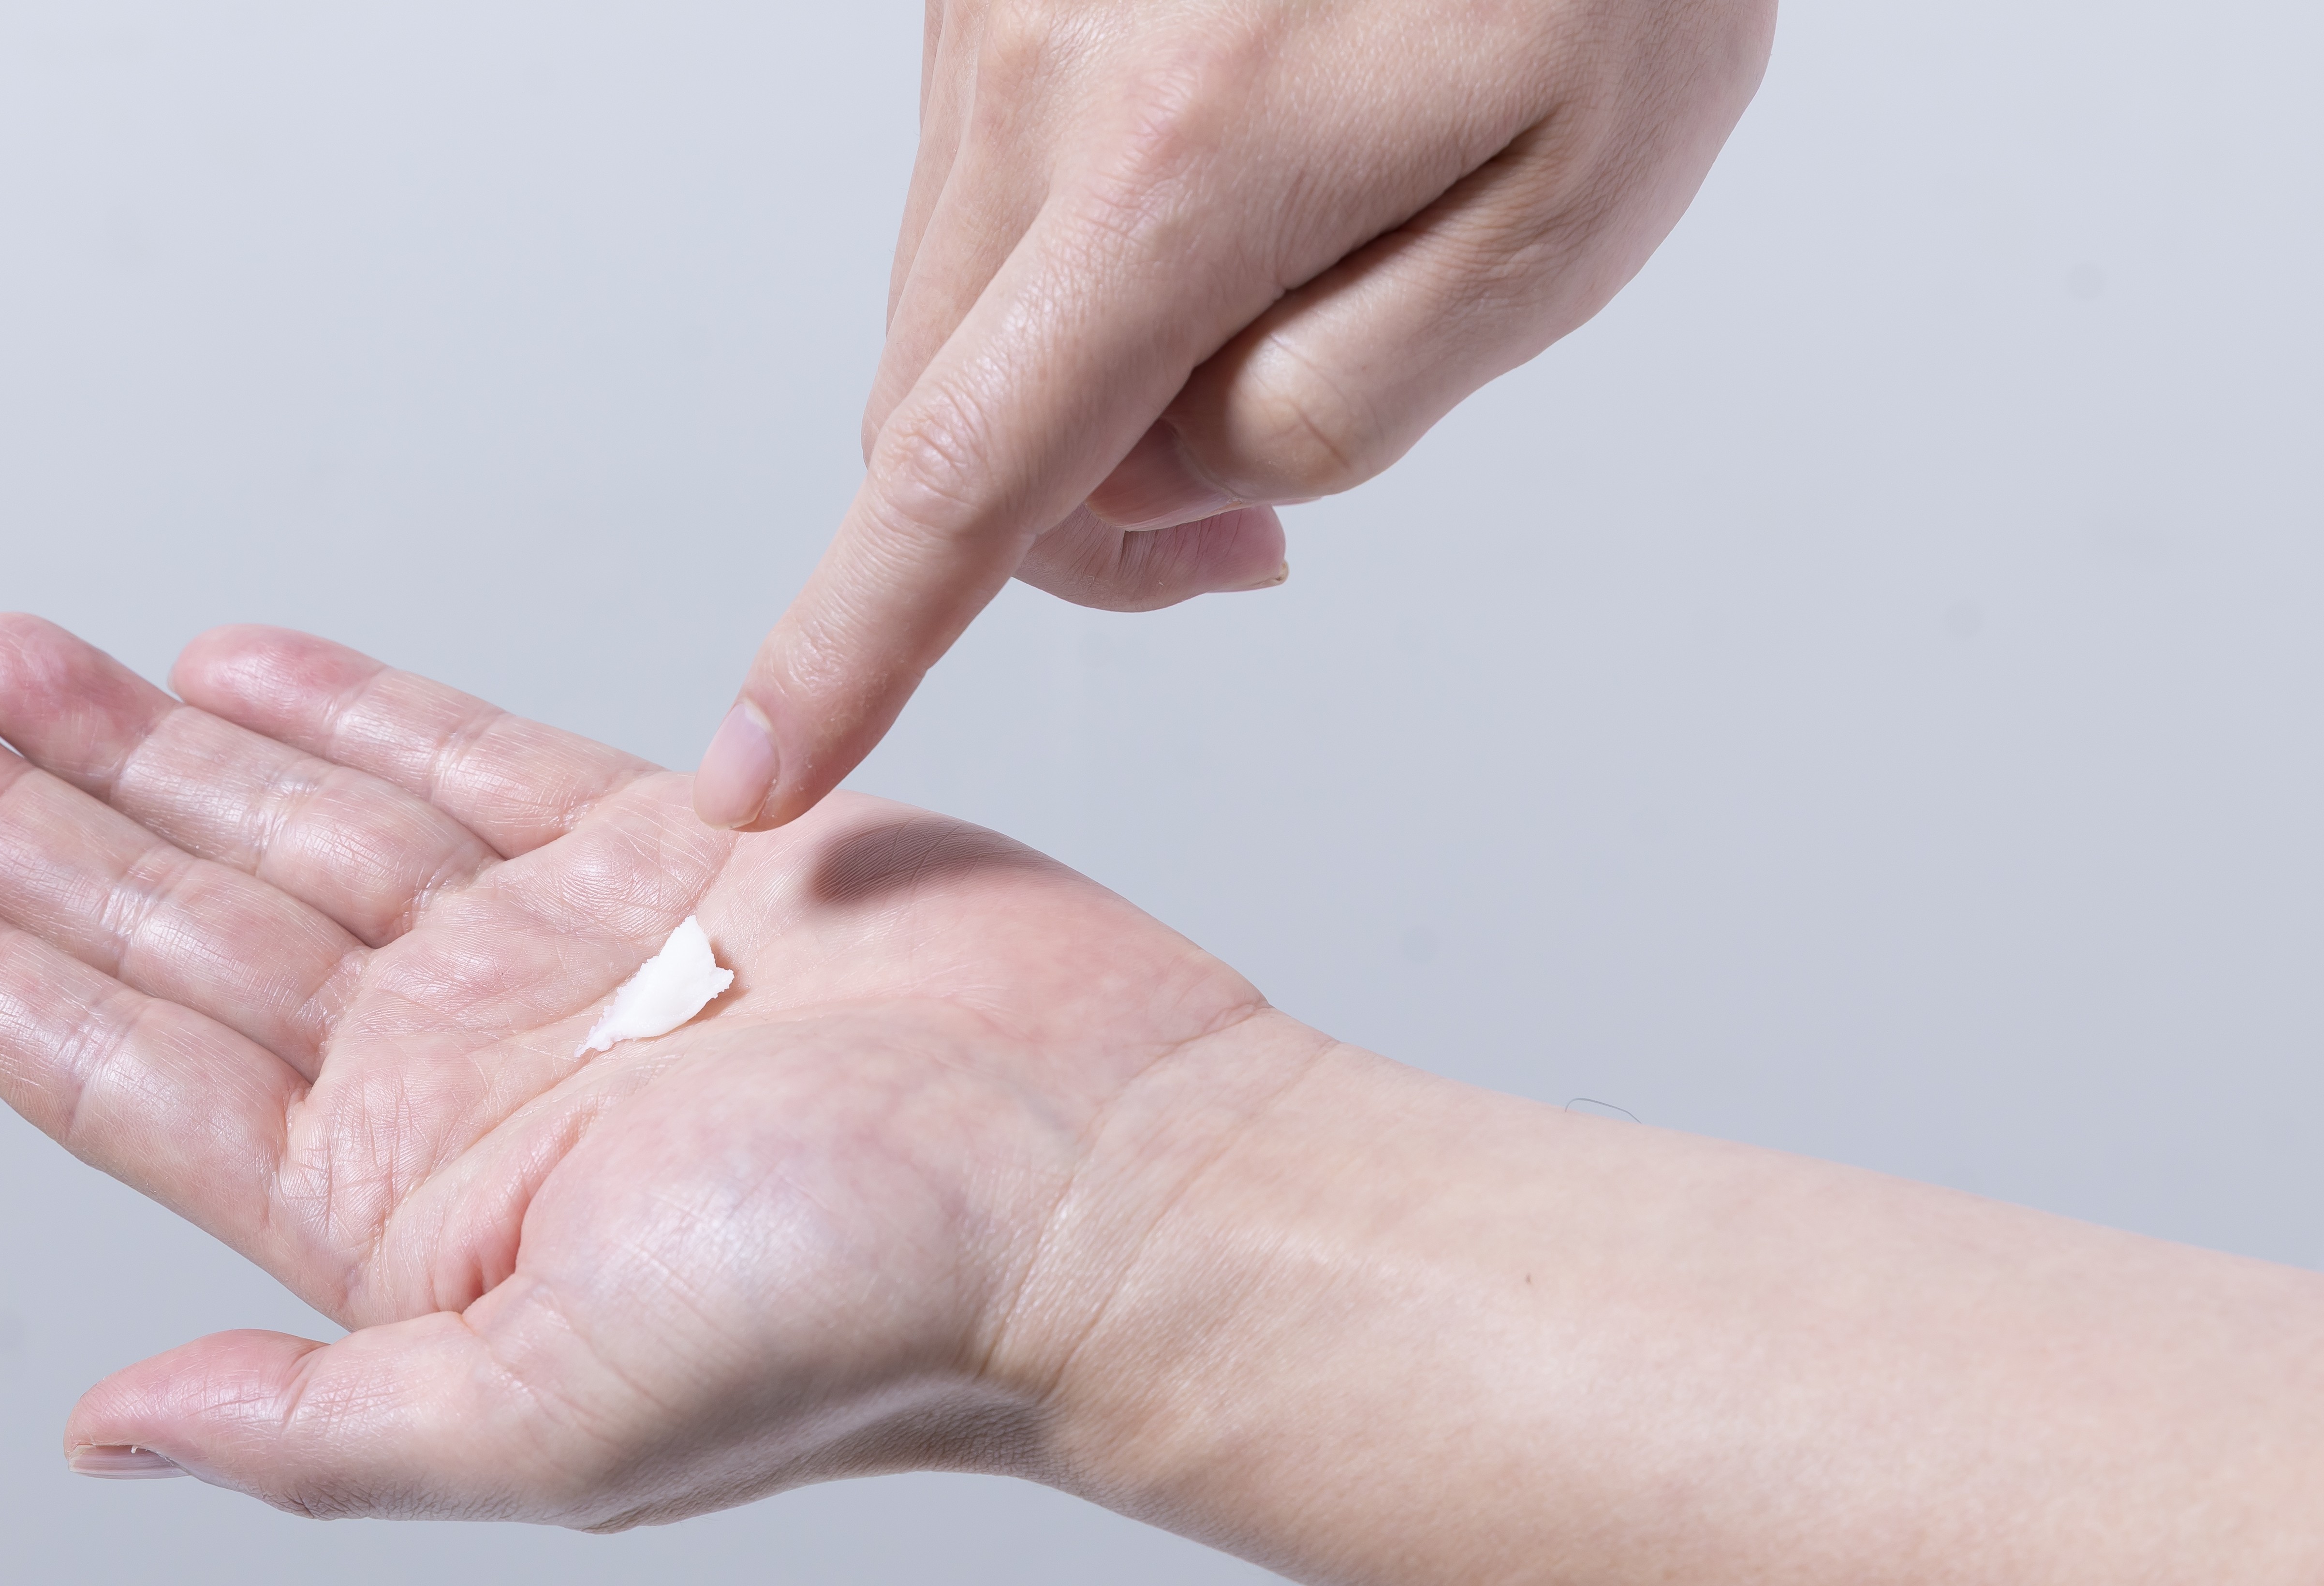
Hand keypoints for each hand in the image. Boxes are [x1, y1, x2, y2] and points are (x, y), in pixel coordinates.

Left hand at [0, 614, 1277, 1520]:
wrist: (1110, 1183)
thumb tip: (105, 1428)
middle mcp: (460, 1083)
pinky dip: (346, 711)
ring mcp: (558, 960)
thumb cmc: (874, 1318)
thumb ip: (319, 1426)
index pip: (130, 1077)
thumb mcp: (558, 1415)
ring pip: (291, 827)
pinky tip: (232, 672)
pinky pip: (464, 762)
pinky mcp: (671, 853)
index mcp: (409, 1217)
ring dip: (144, 748)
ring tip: (0, 664)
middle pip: (177, 928)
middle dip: (17, 823)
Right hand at [694, 0, 1776, 829]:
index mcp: (1179, 166)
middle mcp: (1036, 73)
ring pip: (956, 310)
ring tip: (1283, 289)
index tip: (760, 771)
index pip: (963, 477)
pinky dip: (1077, 252)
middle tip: (1256, 541)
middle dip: (1073, 521)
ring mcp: (989, 9)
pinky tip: (1232, 169)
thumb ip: (1343, 400)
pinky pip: (983, 191)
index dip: (853, 647)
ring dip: (1082, 374)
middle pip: (937, 415)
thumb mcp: (1563, 220)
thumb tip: (1165, 469)